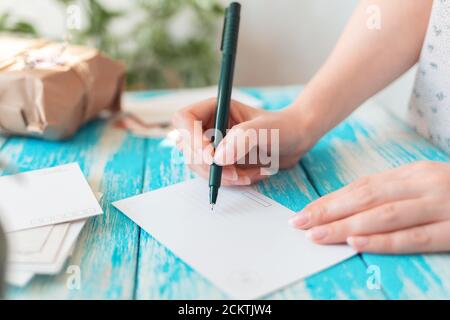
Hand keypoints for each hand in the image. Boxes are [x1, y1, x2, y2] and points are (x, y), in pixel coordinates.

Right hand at [172, 99, 312, 184]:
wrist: (296, 141)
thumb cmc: (282, 127)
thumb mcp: (264, 129)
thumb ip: (241, 139)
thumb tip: (217, 158)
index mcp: (215, 108)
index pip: (185, 119)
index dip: (191, 138)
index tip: (210, 156)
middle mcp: (209, 126)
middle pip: (188, 147)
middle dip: (209, 165)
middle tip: (234, 174)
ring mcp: (213, 145)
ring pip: (199, 166)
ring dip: (221, 176)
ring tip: (247, 175)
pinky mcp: (220, 162)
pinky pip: (213, 176)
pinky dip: (230, 181)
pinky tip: (250, 176)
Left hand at [289, 161, 449, 253]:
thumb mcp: (422, 182)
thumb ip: (391, 192)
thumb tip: (348, 207)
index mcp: (412, 172)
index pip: (361, 187)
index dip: (330, 199)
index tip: (305, 211)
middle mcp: (423, 185)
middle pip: (366, 199)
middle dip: (329, 212)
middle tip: (299, 223)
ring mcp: (441, 206)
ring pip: (385, 216)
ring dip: (346, 226)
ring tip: (318, 235)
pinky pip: (414, 237)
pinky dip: (383, 241)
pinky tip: (357, 243)